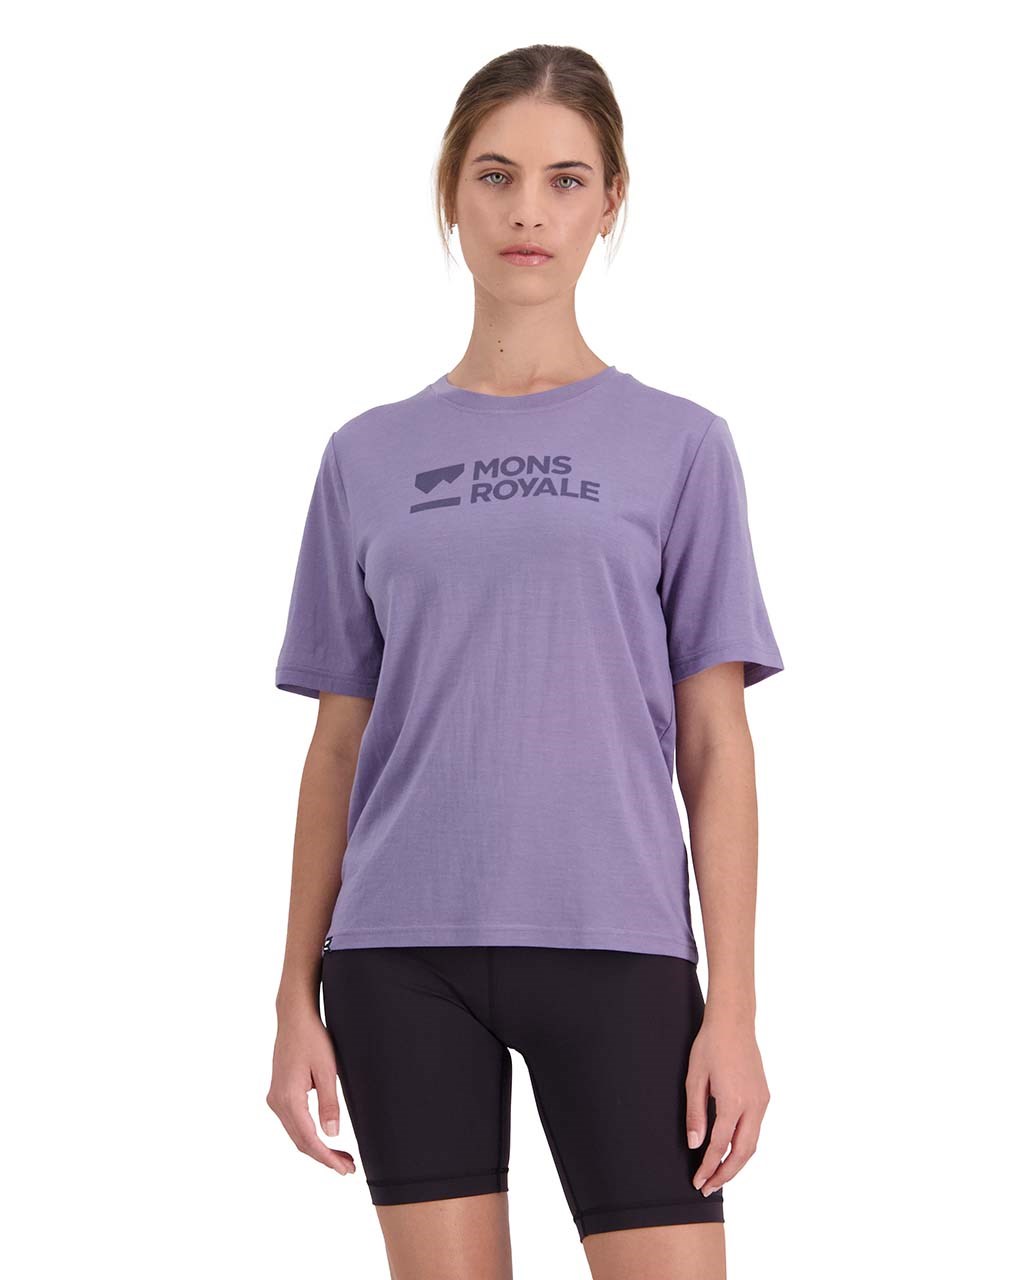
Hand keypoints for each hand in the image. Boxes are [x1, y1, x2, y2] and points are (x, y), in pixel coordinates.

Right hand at [266, 1005, 356, 1175]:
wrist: (294, 1017)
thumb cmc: (313, 1039)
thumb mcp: (327, 1070)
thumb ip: (329, 1104)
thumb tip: (332, 1135)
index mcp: (288, 1099)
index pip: (309, 1139)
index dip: (328, 1158)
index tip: (345, 1169)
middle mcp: (277, 1102)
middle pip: (301, 1141)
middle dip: (325, 1157)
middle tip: (348, 1168)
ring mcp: (275, 1099)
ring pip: (296, 1134)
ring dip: (317, 1148)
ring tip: (341, 1157)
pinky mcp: (279, 1094)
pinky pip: (293, 1123)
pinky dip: (309, 1134)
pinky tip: (324, 1138)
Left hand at [684, 1011, 769, 1194]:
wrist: (733, 1022)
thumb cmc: (710, 1045)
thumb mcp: (694, 1078)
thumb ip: (695, 1113)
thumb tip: (694, 1144)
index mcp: (733, 1101)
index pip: (720, 1145)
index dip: (708, 1166)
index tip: (698, 1181)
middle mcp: (753, 1105)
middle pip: (743, 1152)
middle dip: (726, 1174)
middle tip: (708, 1188)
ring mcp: (762, 1101)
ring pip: (753, 1143)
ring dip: (737, 1162)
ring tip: (718, 1175)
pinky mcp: (764, 1096)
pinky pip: (756, 1129)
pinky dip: (744, 1145)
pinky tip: (730, 1150)